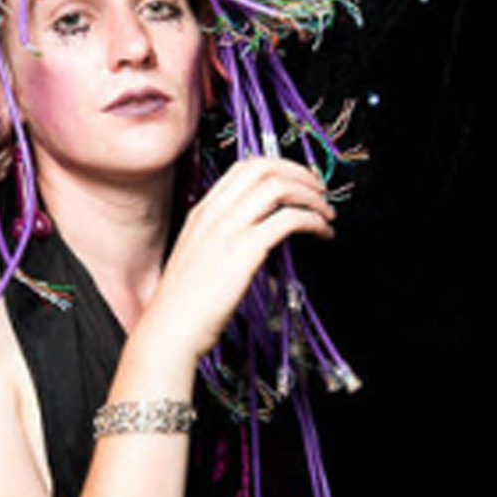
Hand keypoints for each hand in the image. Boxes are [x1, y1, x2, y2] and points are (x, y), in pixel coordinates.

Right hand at [142, 156, 334, 363]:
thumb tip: (266, 239)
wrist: (169, 330)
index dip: (279, 167)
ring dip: (311, 196)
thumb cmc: (184, 305)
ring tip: (326, 213)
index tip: (299, 180)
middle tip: (320, 190)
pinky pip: (289, 220)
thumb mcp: (200, 259)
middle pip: (264, 168)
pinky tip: (322, 233)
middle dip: (300, 173)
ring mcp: (228, 229)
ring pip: (279, 188)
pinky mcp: (245, 250)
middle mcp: (214, 213)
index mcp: (203, 212)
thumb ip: (227, 241)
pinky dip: (313, 220)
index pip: (245, 167)